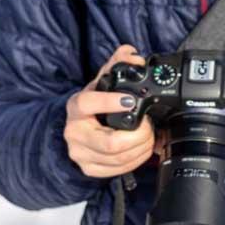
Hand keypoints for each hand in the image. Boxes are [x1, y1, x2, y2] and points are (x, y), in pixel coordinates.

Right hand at [64, 44, 155, 178]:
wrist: (76, 130)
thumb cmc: (91, 106)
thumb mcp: (101, 83)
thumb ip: (116, 64)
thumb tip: (131, 54)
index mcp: (76, 107)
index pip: (88, 104)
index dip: (109, 102)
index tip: (130, 100)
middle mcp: (74, 132)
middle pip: (110, 143)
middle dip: (139, 135)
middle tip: (149, 126)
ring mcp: (81, 154)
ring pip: (118, 158)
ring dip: (142, 148)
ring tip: (150, 136)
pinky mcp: (90, 169)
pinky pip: (118, 170)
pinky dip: (137, 160)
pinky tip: (143, 149)